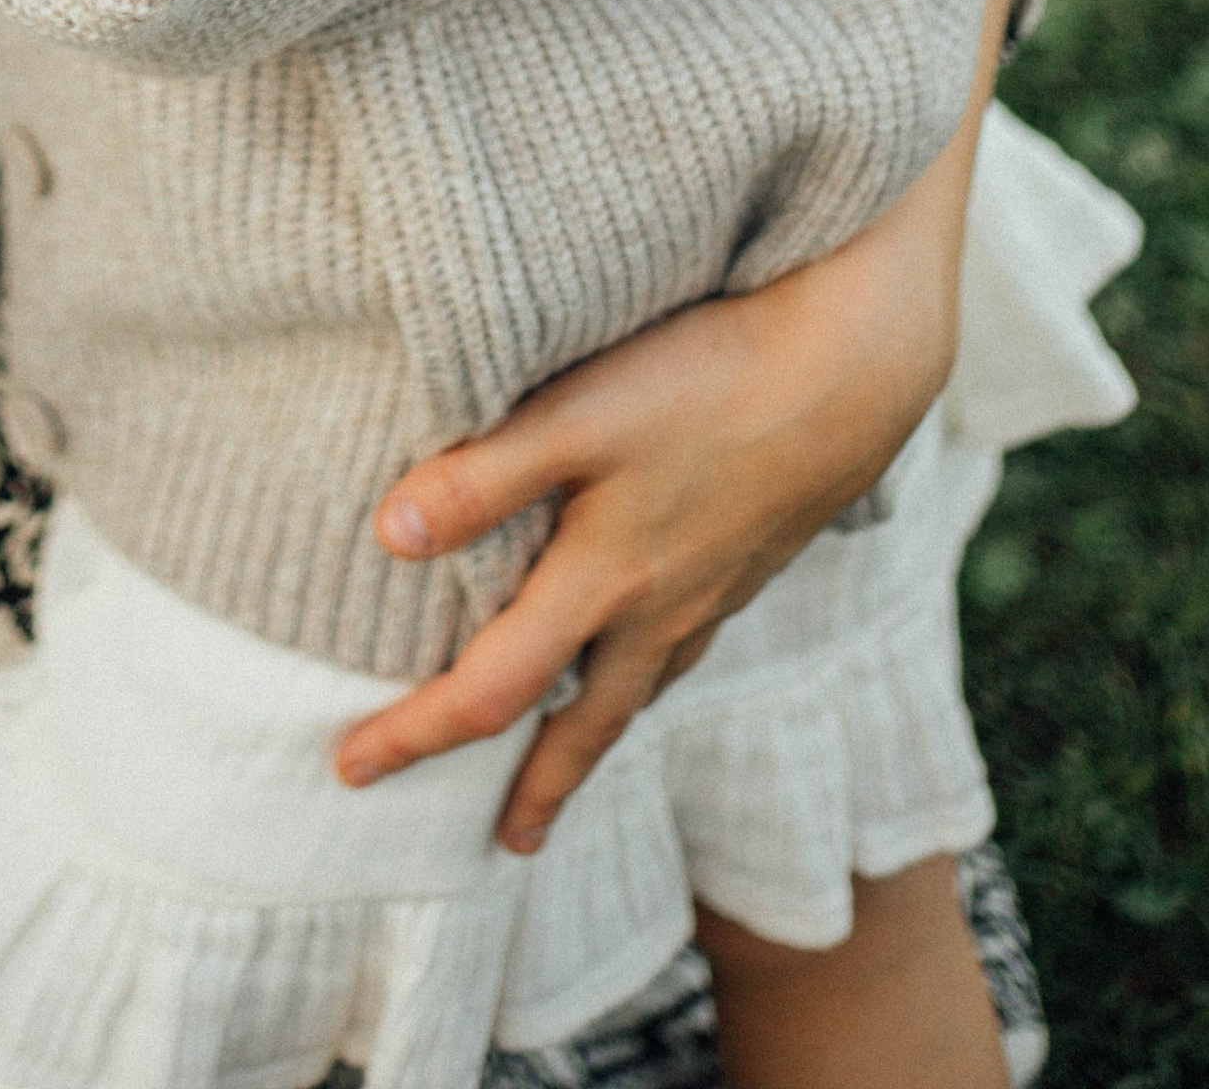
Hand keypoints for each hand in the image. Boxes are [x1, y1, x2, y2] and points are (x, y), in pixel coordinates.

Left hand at [335, 0, 1016, 848]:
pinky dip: (651, 677)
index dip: (417, 733)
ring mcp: (714, 589)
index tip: (351, 768)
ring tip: (569, 774)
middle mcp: (660, 609)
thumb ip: (484, 475)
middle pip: (583, 724)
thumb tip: (386, 538)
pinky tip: (652, 656)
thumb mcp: (580, 415)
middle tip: (500, 844)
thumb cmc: (708, 376)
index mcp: (606, 585)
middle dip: (534, 786)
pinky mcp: (751, 555)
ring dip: (596, 740)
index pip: (491, 690)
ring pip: (642, 690)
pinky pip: (688, 645)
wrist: (856, 363)